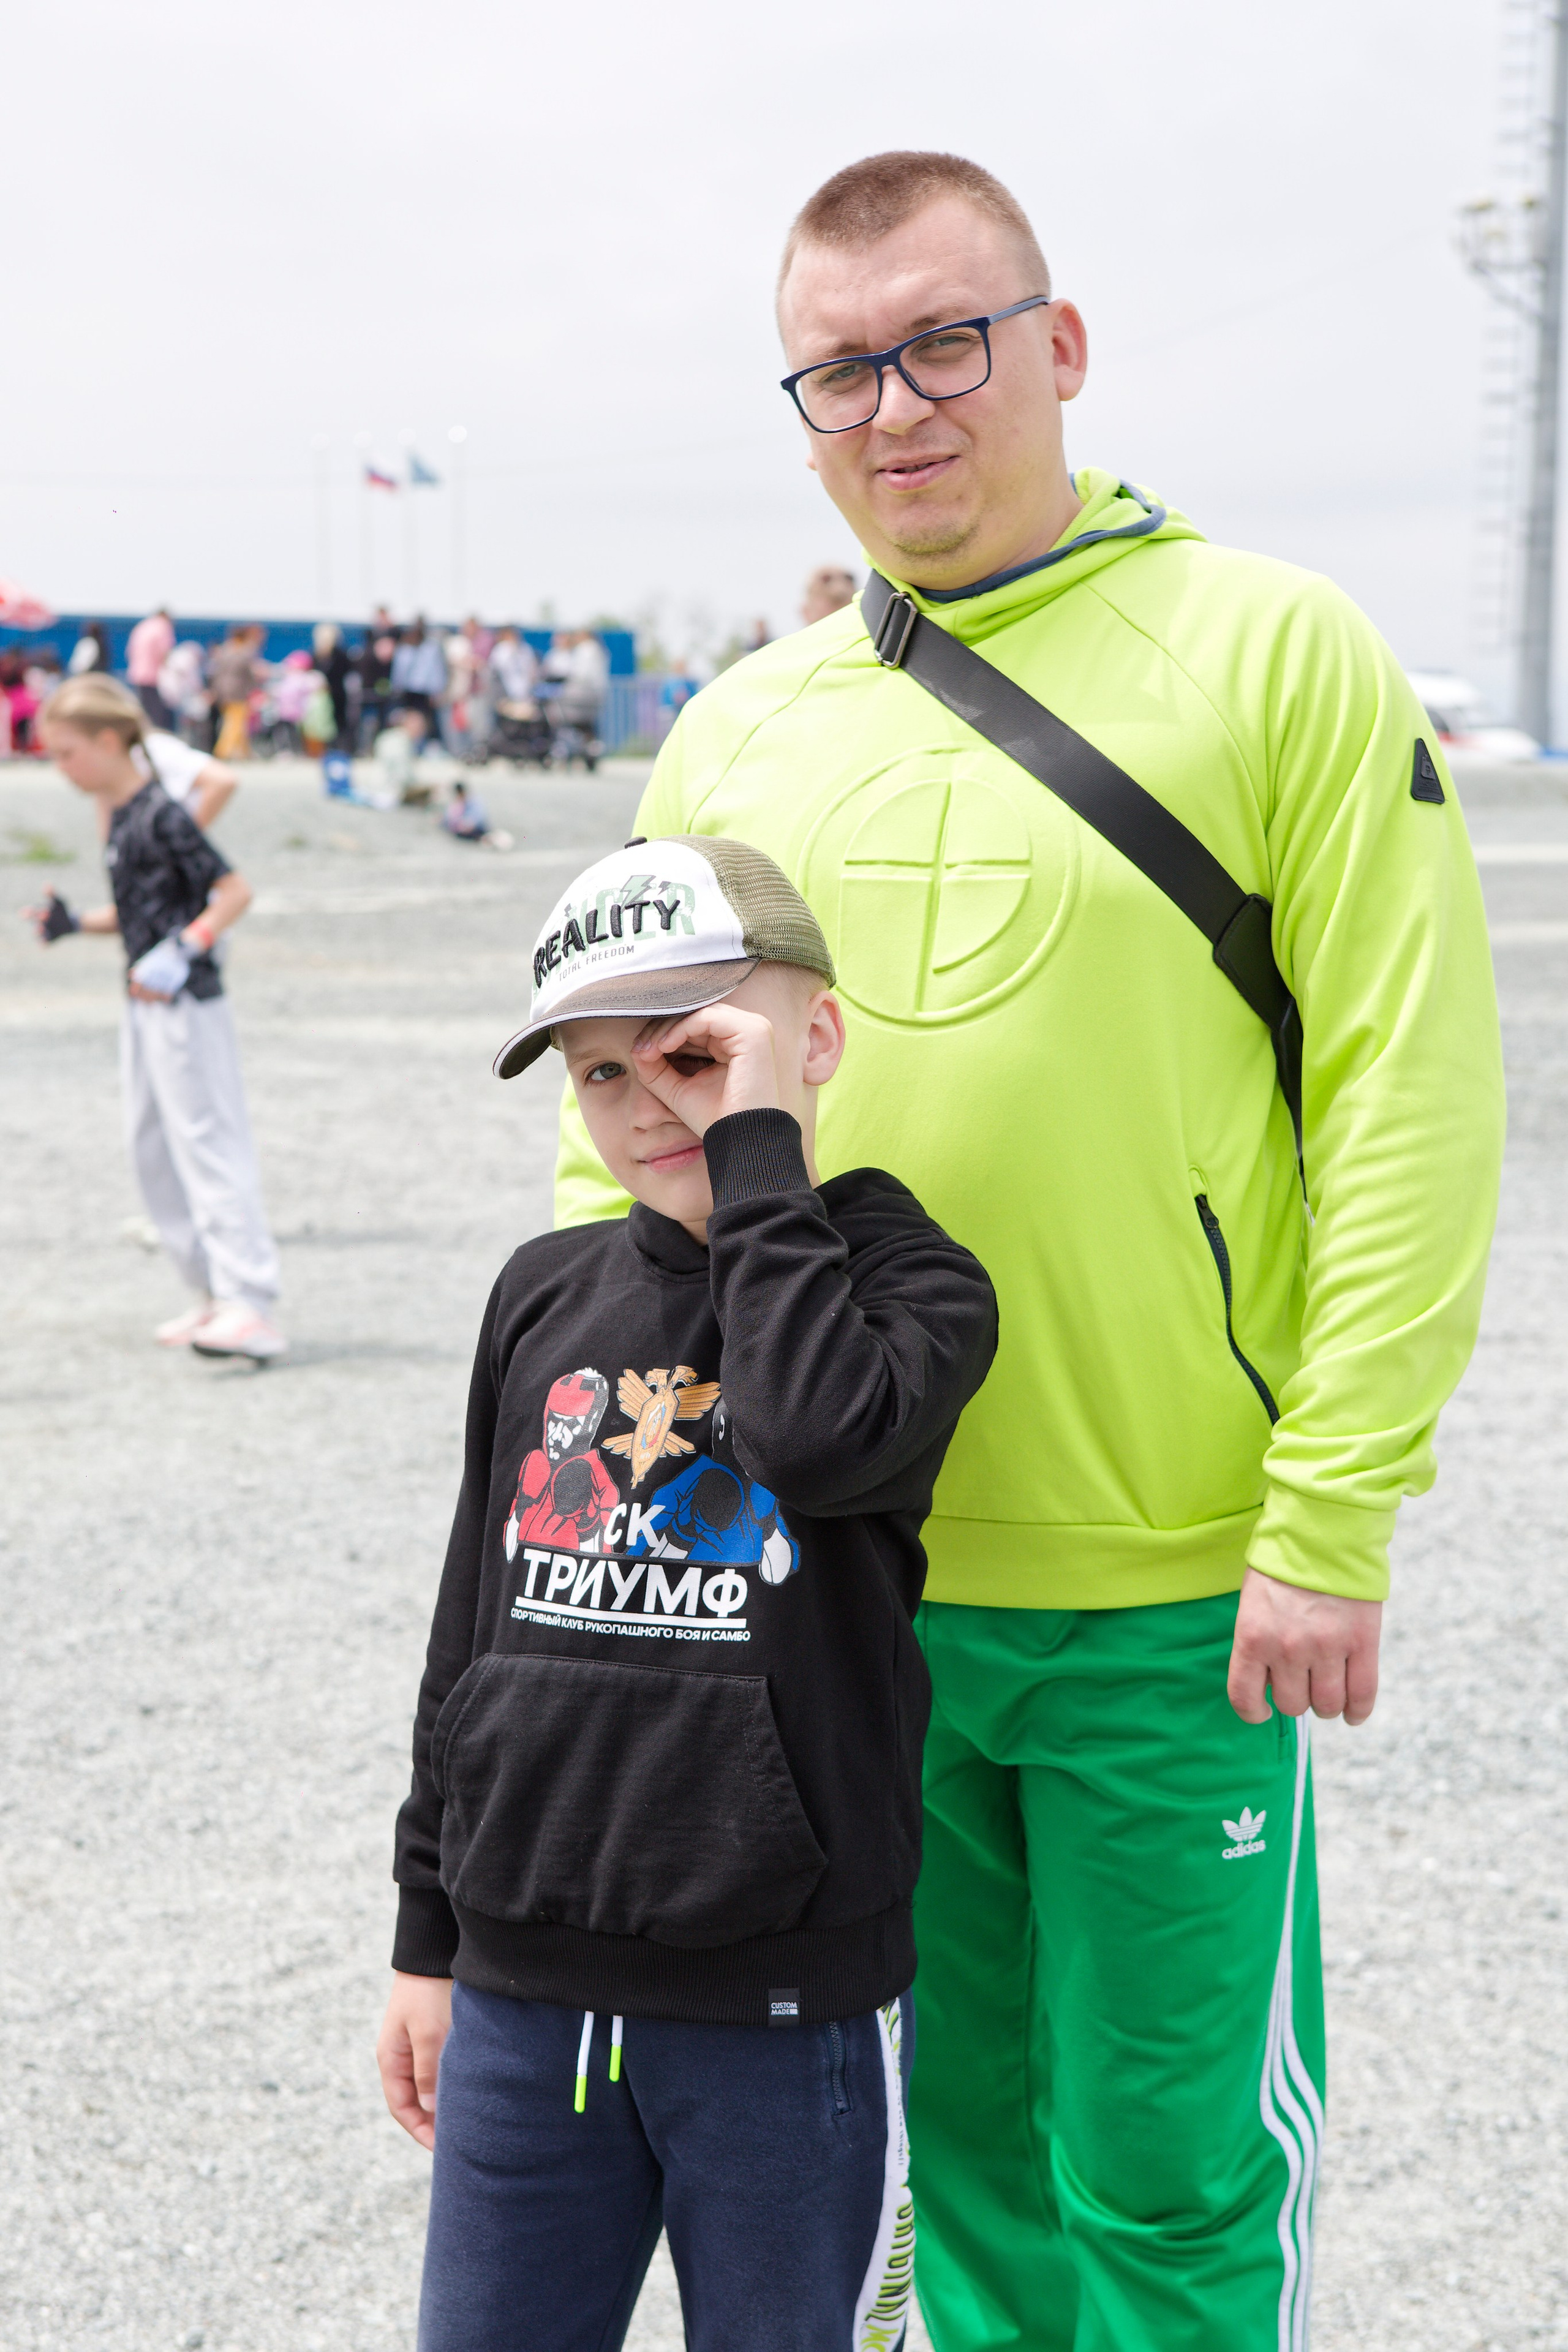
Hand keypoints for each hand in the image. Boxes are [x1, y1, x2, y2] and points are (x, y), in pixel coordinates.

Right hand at [22, 891, 78, 943]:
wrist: (71, 922)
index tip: (28, 910)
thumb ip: (52, 894)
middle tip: (43, 915)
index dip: (30, 911)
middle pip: (35, 921)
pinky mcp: (49, 939)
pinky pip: (45, 943)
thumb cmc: (61, 910)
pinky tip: (43, 945)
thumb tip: (47, 884)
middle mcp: (39, 923)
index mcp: (38, 913)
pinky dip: (43, 944)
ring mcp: (44, 931)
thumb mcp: (59, 901)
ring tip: (40, 929)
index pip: (32, 911)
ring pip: (38, 933)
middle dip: (38, 918)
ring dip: (38, 931)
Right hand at [376, 1972, 451, 2150]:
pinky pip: (439, 2070)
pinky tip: (468, 2092)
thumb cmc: (428, 1991)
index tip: (442, 2149)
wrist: (433, 1952)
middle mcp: (401, 2057)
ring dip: (443, 2104)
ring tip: (467, 2123)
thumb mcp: (428, 2032)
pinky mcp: (433, 2036)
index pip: (402, 2108)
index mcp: (391, 2059)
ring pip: (428, 2087)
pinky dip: (450, 2085)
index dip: (420, 2131)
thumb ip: (427, 2071)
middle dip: (433, 2123)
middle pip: (414, 2102)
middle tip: (459, 2142)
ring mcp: (416, 2046)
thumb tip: (429, 2109)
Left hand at [631, 1000, 779, 1136]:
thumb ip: (657, 1067)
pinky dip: (680, 1029)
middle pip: (695, 1014)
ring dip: (667, 1029)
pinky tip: (663, 1047)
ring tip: (648, 1050)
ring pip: (698, 1012)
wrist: (740, 1142)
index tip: (638, 1052)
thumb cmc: (714, 1119)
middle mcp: (747, 1031)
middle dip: (662, 1029)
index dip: (663, 1033)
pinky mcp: (753, 1032)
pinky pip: (707, 1018)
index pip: (693, 1024)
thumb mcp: (677, 1089)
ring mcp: (754, 1029)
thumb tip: (636, 1048)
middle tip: (639, 1049)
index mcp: (735, 1042)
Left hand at [1228, 1567, 1382, 1725]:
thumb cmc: (1282, 1565)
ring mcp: (1327, 1647)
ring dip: (1327, 1704)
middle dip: (1297, 1698)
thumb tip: (1271, 1686)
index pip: (1244, 1697)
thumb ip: (1259, 1643)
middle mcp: (1288, 1647)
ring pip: (1327, 1704)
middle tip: (1303, 1681)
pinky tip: (1353, 1711)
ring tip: (1327, 1689)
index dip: (1253, 1712)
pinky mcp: (1362, 1642)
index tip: (1263, 1710)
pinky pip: (1362, 1693)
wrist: (1322, 1530)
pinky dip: (1358, 1710)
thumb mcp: (1253, 1602)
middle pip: (1293, 1705)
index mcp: (1253, 1636)